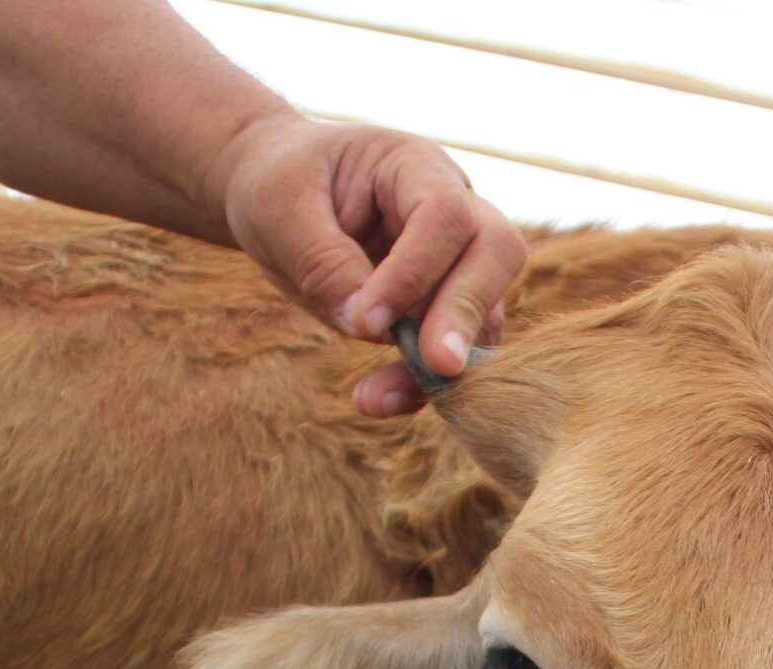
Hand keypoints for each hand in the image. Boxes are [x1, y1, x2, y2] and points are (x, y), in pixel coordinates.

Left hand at [206, 112, 526, 416]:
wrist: (276, 200)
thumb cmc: (277, 184)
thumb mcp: (278, 209)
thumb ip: (323, 261)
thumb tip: (368, 326)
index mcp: (415, 166)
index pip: (445, 214)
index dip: (416, 270)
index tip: (365, 318)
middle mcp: (453, 209)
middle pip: (496, 254)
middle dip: (465, 313)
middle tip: (435, 364)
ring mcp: (455, 261)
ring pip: (484, 313)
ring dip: (439, 365)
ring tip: (377, 399)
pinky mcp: (440, 309)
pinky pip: (453, 351)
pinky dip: (420, 384)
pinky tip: (378, 400)